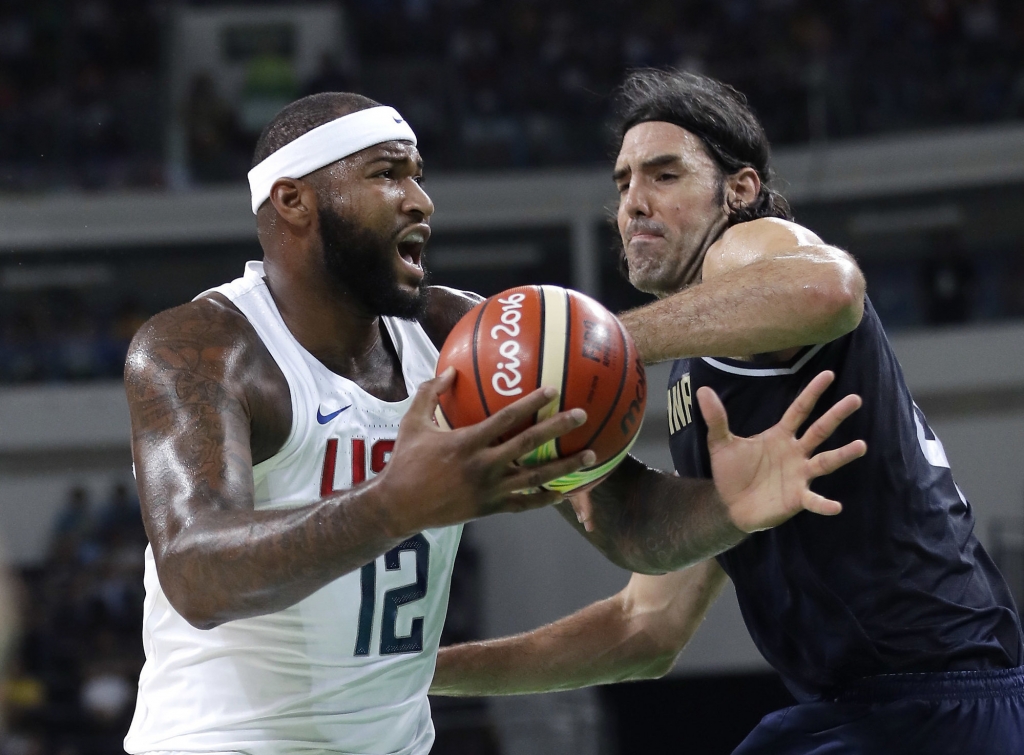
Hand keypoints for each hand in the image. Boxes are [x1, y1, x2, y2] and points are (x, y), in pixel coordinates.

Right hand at [377, 367, 596, 536]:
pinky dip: (546, 499)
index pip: (506, 419)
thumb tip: (451, 369)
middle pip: (529, 444)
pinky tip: (565, 492)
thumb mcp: (412, 422)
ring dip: (565, 466)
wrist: (398, 506)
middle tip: (582, 415)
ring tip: (591, 455)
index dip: (531, 403)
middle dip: (557, 428)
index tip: (553, 390)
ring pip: (536, 477)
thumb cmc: (405, 462)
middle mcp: (483, 465)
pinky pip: (525, 504)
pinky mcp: (490, 509)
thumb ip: (430, 393)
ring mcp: (489, 490)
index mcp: (467, 442)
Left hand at [700, 370, 865, 532]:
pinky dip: (824, 504)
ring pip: (825, 462)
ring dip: (843, 455)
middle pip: (820, 430)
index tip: (828, 374)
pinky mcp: (796, 498)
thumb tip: (702, 390)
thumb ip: (716, 418)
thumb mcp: (721, 443)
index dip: (812, 392)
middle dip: (836, 415)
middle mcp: (795, 452)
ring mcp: (799, 475)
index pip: (799, 409)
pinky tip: (836, 506)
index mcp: (780, 436)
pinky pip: (813, 501)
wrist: (729, 504)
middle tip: (855, 399)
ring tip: (861, 445)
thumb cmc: (732, 472)